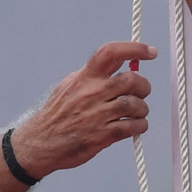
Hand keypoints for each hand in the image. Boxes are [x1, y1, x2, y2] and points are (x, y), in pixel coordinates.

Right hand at [11, 42, 155, 178]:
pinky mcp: (102, 136)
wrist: (40, 143)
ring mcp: (97, 115)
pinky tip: (136, 126)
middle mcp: (91, 93)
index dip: (135, 49)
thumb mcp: (70, 85)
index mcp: (84, 78)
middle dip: (144, 86)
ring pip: (136, 105)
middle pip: (132, 80)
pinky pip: (133, 127)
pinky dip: (140, 126)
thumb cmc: (57, 114)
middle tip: (141, 92)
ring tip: (137, 113)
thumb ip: (93, 73)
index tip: (150, 52)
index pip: (111, 53)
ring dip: (142, 109)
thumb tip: (120, 61)